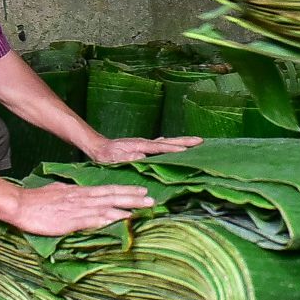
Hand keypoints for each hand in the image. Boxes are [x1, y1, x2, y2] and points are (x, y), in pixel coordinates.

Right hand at [7, 181, 154, 235]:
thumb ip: (73, 194)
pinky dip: (108, 219)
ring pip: (107, 206)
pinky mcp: (70, 221)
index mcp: (80, 192)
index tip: (142, 190)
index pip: (108, 189)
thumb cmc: (37, 200)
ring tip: (143, 209)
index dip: (126, 190)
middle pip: (112, 196)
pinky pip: (93, 220)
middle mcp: (83, 198)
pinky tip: (119, 220)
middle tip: (152, 199)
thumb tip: (81, 193)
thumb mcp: (59, 191)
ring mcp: (78, 209)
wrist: (20, 204)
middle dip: (133, 197)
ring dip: (126, 208)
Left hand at [81, 136, 200, 163]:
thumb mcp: (112, 158)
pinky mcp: (142, 146)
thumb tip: (142, 155)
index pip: (161, 147)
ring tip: (195, 142)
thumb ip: (126, 157)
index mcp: (140, 145)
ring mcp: (144, 143)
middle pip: (169, 141)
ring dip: (181, 142)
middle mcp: (145, 142)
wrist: (97, 146)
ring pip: (167, 142)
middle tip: (202, 140)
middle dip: (185, 141)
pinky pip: (161, 145)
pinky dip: (171, 144)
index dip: (176, 148)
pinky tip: (174, 146)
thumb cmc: (104, 155)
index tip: (190, 149)